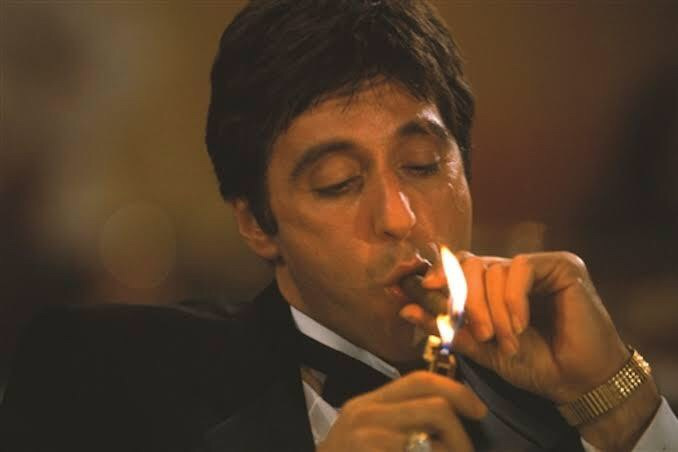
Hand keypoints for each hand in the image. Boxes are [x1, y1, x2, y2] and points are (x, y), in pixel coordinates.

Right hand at [318, 370, 486, 451]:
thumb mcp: (369, 435)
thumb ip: (400, 421)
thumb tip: (449, 414)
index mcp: (368, 404)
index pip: (419, 380)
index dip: (456, 390)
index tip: (478, 411)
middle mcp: (365, 414)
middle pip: (434, 406)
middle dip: (461, 434)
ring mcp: (366, 437)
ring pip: (433, 438)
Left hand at [400, 251, 660, 448]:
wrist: (578, 382)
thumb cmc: (534, 365)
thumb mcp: (482, 347)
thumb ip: (447, 326)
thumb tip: (404, 310)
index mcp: (496, 285)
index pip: (461, 267)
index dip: (441, 274)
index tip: (423, 287)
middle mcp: (515, 270)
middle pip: (473, 264)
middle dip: (468, 300)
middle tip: (481, 333)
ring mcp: (539, 265)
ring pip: (495, 269)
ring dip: (495, 310)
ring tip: (507, 340)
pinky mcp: (562, 265)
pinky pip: (521, 269)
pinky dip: (514, 300)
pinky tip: (522, 325)